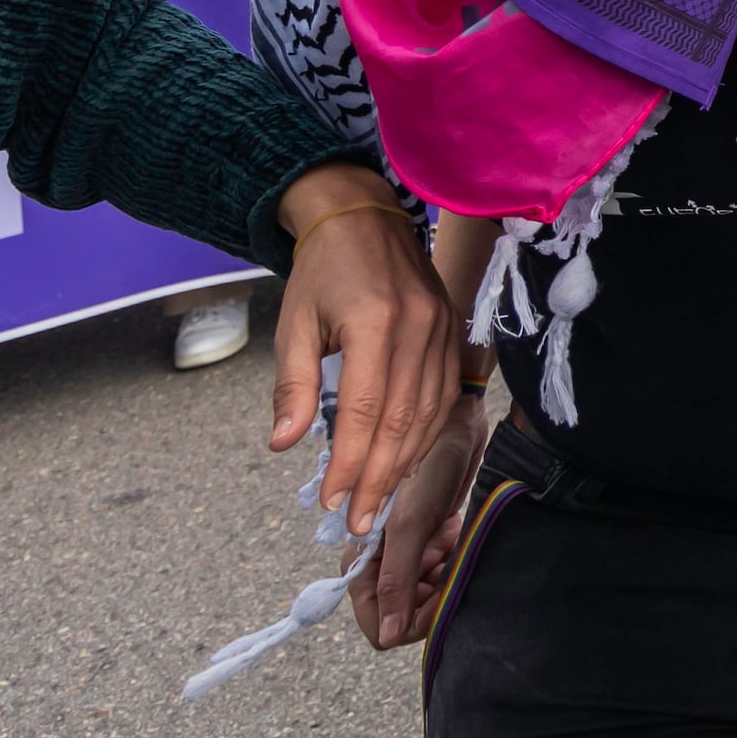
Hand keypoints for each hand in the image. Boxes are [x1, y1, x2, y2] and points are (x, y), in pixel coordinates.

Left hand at [264, 179, 447, 537]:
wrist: (364, 217)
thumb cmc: (322, 270)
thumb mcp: (294, 322)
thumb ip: (292, 384)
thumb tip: (285, 443)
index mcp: (375, 323)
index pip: (365, 409)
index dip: (350, 460)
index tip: (333, 499)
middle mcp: (417, 329)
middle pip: (402, 420)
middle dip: (378, 477)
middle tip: (358, 520)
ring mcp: (441, 331)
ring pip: (429, 414)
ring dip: (402, 464)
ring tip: (378, 501)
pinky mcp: (451, 333)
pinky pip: (443, 397)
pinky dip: (423, 436)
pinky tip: (403, 461)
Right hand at [358, 386, 496, 647]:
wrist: (459, 427)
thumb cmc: (429, 467)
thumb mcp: (411, 525)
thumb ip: (396, 581)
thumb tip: (386, 638)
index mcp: (364, 560)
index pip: (380, 622)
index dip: (410, 620)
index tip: (442, 598)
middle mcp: (382, 562)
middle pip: (406, 613)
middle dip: (433, 596)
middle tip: (449, 560)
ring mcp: (407, 554)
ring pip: (427, 596)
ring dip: (444, 577)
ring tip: (452, 541)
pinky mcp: (429, 544)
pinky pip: (441, 574)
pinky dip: (452, 562)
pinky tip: (456, 535)